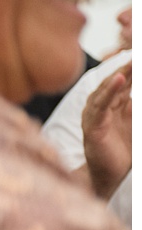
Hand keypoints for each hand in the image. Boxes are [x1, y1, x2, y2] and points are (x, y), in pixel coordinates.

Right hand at [83, 61, 130, 200]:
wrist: (113, 178)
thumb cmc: (125, 153)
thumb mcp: (136, 123)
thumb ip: (135, 107)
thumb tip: (136, 94)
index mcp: (113, 105)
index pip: (125, 80)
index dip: (134, 67)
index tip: (140, 53)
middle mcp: (101, 107)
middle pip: (116, 81)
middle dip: (130, 66)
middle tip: (138, 51)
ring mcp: (94, 115)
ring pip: (108, 89)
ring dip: (121, 73)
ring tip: (133, 60)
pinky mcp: (93, 126)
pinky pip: (101, 105)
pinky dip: (110, 90)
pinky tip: (119, 78)